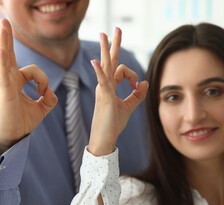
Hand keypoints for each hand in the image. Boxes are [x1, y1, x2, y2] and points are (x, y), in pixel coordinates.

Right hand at [0, 19, 57, 154]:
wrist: (12, 138)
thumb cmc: (21, 123)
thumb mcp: (41, 110)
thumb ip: (48, 99)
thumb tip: (52, 92)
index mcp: (17, 83)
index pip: (33, 71)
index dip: (43, 79)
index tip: (45, 93)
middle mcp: (10, 80)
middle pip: (10, 54)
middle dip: (8, 37)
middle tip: (4, 21)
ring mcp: (6, 84)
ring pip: (6, 58)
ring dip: (5, 40)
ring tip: (3, 23)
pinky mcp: (4, 90)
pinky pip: (4, 72)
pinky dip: (3, 59)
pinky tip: (2, 47)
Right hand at [88, 28, 147, 155]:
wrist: (104, 139)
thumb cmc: (113, 124)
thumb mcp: (129, 107)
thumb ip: (137, 94)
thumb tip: (146, 82)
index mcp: (109, 87)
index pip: (121, 71)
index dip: (133, 75)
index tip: (137, 86)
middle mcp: (104, 86)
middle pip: (110, 61)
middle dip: (114, 44)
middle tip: (116, 29)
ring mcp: (103, 90)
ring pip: (106, 66)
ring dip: (107, 50)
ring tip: (104, 35)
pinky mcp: (104, 97)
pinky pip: (102, 80)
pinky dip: (100, 71)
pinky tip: (96, 61)